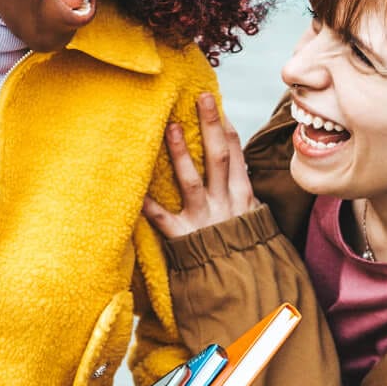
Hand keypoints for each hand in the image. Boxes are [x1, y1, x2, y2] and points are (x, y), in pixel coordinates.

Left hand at [141, 92, 257, 238]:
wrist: (243, 287)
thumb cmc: (243, 248)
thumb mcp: (251, 217)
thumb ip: (239, 190)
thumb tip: (233, 161)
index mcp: (242, 196)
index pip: (235, 156)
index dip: (225, 129)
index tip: (216, 104)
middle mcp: (225, 203)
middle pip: (218, 158)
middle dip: (211, 126)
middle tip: (202, 98)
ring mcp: (203, 219)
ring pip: (191, 180)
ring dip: (181, 153)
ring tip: (171, 126)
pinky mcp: (184, 237)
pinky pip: (162, 217)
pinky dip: (148, 203)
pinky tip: (134, 185)